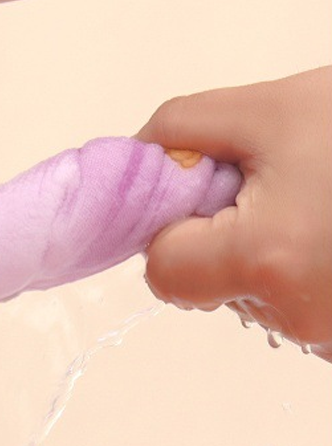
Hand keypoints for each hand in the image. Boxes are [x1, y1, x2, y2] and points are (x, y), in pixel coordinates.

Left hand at [136, 66, 331, 362]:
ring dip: (260, 251)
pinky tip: (328, 235)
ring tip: (316, 206)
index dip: (171, 228)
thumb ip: (183, 130)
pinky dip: (295, 271)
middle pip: (202, 285)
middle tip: (272, 189)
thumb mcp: (275, 110)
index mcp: (266, 258)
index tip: (199, 194)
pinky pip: (288, 304)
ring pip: (245, 294)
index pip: (162, 270)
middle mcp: (295, 313)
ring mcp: (325, 334)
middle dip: (218, 236)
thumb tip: (133, 162)